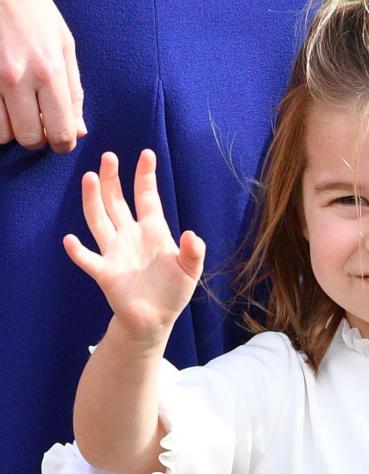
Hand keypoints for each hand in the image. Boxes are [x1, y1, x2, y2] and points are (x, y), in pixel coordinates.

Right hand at [0, 0, 85, 151]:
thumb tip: (79, 131)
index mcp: (49, 72)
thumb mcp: (65, 46)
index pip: (60, 133)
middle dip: (36, 137)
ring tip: (16, 108)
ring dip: (10, 128)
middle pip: (29, 139)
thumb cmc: (35, 11)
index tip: (60, 137)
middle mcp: (18, 78)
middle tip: (37, 121)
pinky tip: (2, 101)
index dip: (62, 142)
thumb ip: (73, 93)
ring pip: (1, 133)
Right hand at [63, 149, 204, 341]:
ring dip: (93, 201)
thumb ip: (193, 252)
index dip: (146, 177)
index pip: (147, 198)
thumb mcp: (190, 271)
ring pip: (99, 220)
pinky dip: (78, 251)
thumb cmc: (173, 291)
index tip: (147, 154)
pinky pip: (88, 259)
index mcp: (153, 231)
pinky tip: (69, 239)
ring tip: (90, 178)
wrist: (155, 319)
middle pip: (117, 202)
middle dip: (113, 180)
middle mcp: (130, 236)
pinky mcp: (105, 273)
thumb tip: (192, 235)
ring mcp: (115, 252)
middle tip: (109, 156)